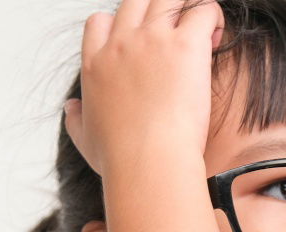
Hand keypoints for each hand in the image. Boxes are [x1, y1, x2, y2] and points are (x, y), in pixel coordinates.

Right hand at [63, 0, 224, 176]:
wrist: (147, 162)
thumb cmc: (120, 158)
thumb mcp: (85, 139)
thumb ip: (75, 120)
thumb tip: (70, 109)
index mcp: (95, 63)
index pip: (100, 21)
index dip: (120, 25)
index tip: (139, 42)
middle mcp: (120, 44)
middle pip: (135, 1)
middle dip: (156, 10)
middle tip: (176, 33)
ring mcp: (152, 40)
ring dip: (186, 7)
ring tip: (200, 30)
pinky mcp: (185, 46)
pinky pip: (203, 10)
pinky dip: (212, 16)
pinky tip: (215, 37)